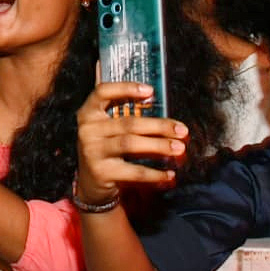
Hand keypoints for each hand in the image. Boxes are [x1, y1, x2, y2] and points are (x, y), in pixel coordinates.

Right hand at [75, 82, 186, 202]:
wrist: (90, 182)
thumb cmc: (107, 148)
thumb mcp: (108, 129)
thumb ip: (127, 117)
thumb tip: (163, 114)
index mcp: (89, 113)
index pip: (102, 93)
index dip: (125, 88)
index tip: (151, 91)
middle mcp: (88, 130)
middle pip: (128, 123)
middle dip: (158, 125)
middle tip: (181, 130)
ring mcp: (93, 151)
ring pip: (130, 144)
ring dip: (159, 146)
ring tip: (179, 148)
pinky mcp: (101, 172)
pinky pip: (133, 171)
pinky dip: (154, 173)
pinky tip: (169, 174)